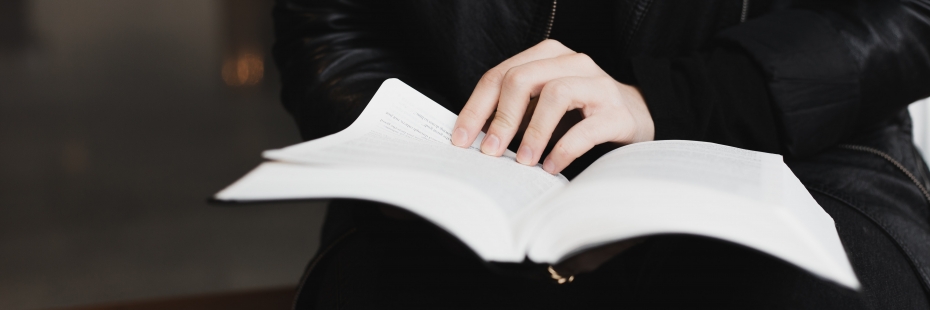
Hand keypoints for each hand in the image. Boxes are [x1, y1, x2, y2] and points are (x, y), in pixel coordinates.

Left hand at [451, 40, 654, 173]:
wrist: (639, 115)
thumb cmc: (580, 113)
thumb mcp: (543, 105)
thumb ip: (514, 111)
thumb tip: (473, 139)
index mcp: (547, 56)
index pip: (500, 75)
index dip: (476, 108)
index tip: (461, 139)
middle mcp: (572, 62)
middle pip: (522, 79)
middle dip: (501, 118)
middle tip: (490, 151)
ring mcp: (598, 85)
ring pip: (555, 94)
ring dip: (533, 132)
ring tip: (522, 161)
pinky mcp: (618, 113)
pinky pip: (586, 128)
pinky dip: (563, 149)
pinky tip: (551, 166)